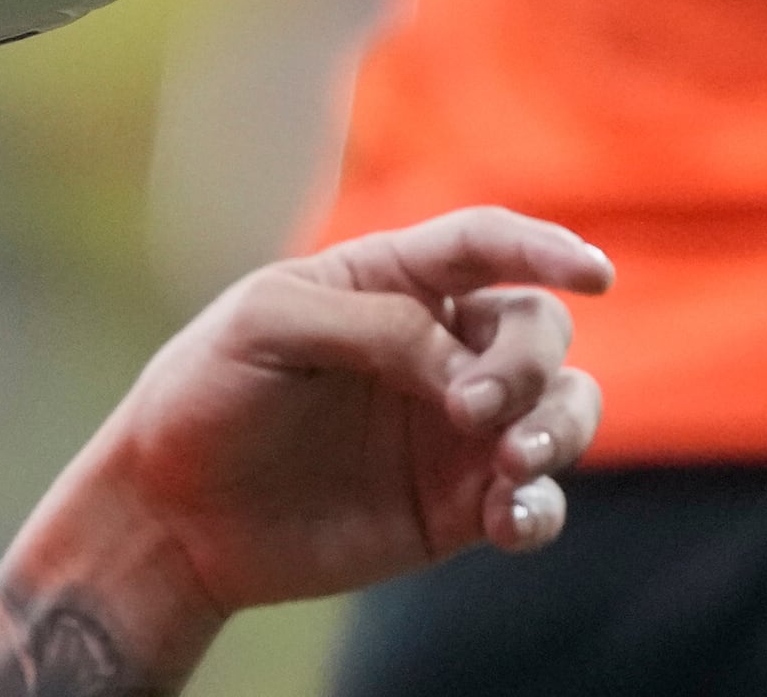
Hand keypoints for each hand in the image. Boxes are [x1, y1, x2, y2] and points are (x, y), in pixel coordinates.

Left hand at [0, 207, 608, 696]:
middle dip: (527, 363)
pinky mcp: (457, 506)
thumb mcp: (268, 326)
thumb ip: (376, 326)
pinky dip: (542, 508)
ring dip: (558, 429)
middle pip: (535, 328)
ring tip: (512, 464)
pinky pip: (537, 501)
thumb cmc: (207, 393)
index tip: (592, 272)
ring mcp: (454, 428)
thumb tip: (469, 369)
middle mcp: (436, 346)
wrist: (174, 511)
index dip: (543, 248)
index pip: (484, 245)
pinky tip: (508, 521)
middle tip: (473, 409)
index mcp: (388, 282)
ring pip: (562, 408)